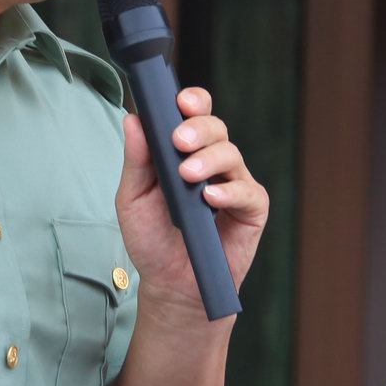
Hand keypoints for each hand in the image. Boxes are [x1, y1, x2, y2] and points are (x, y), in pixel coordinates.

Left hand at [116, 86, 268, 322]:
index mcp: (186, 152)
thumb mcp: (133, 198)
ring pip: (231, 154)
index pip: (196, 115)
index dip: (193, 102)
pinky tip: (211, 198)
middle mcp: (214, 163)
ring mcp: (234, 185)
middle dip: (198, 128)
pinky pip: (248, 192)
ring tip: (188, 176)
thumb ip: (137, 161)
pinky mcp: (251, 211)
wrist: (170, 284)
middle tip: (178, 141)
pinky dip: (230, 192)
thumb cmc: (152, 239)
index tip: (180, 101)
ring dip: (209, 160)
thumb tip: (133, 119)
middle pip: (216, 128)